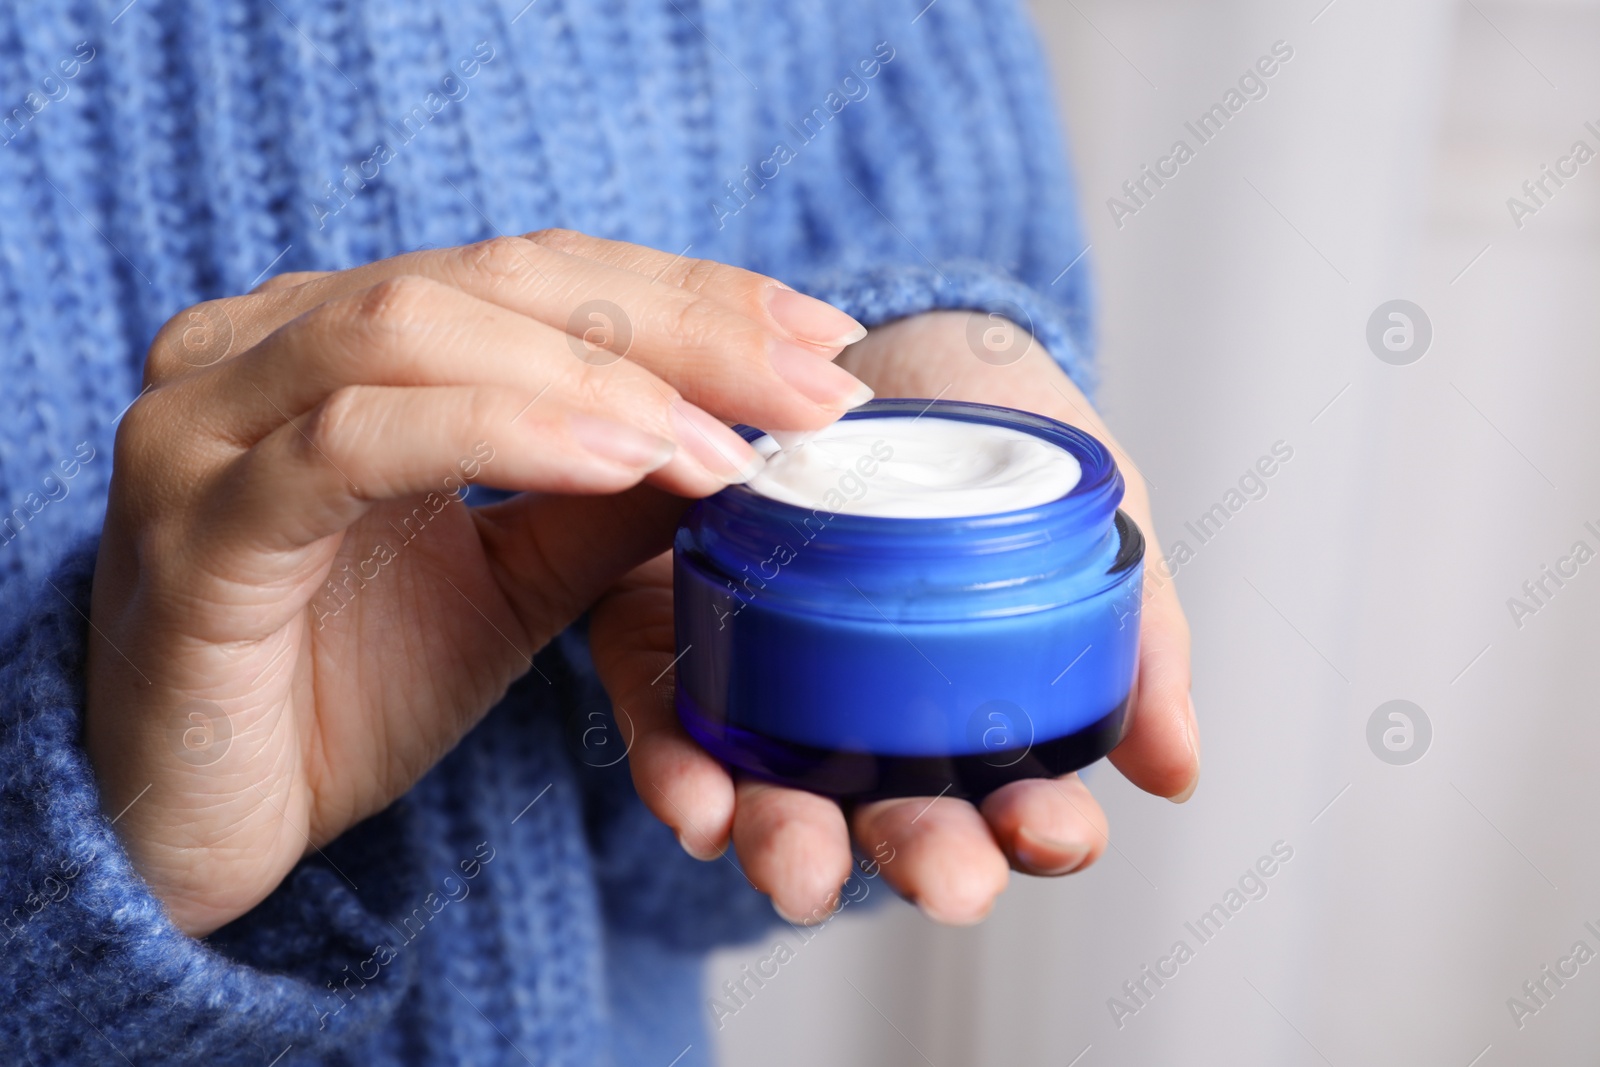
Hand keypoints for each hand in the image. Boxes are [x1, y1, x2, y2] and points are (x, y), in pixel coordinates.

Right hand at [86, 231, 873, 935]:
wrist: (192, 824)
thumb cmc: (338, 687)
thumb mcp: (509, 581)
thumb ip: (603, 496)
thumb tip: (742, 433)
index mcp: (336, 340)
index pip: (536, 273)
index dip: (690, 296)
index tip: (824, 339)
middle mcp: (259, 347)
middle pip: (498, 276)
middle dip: (677, 326)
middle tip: (814, 385)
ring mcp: (211, 422)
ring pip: (425, 331)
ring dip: (605, 383)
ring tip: (730, 450)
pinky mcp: (198, 524)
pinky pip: (357, 443)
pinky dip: (503, 434)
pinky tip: (623, 466)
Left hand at [589, 310, 1195, 923]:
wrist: (881, 332)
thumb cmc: (994, 429)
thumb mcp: (1090, 512)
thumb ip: (1141, 634)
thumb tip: (1176, 774)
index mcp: (985, 716)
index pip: (1021, 809)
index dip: (1042, 835)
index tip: (1045, 824)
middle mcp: (878, 730)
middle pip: (902, 826)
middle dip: (924, 861)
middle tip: (946, 880)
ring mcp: (775, 698)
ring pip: (782, 805)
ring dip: (792, 850)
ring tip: (804, 870)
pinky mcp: (683, 651)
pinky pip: (673, 732)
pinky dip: (684, 777)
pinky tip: (702, 803)